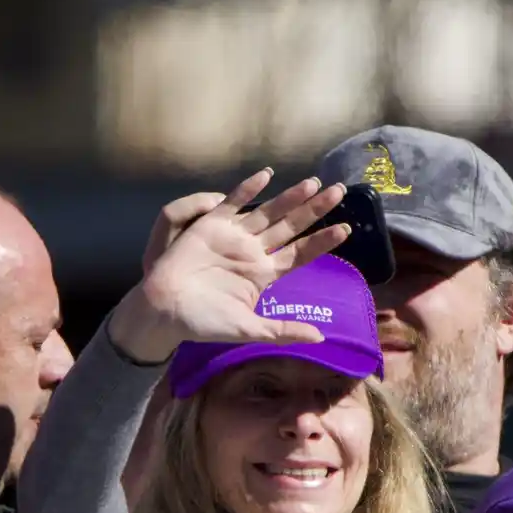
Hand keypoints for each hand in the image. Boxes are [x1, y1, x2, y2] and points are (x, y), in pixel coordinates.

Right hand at [109, 170, 347, 363]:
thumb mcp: (250, 330)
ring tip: (314, 182)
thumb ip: (284, 330)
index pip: (300, 253)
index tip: (346, 228)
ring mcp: (234, 236)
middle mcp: (253, 252)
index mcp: (264, 274)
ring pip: (269, 212)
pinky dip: (248, 189)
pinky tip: (266, 175)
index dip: (322, 240)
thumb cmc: (204, 323)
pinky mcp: (212, 225)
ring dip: (290, 197)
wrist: (165, 311)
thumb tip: (321, 337)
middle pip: (291, 226)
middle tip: (340, 191)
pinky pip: (234, 203)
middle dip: (315, 209)